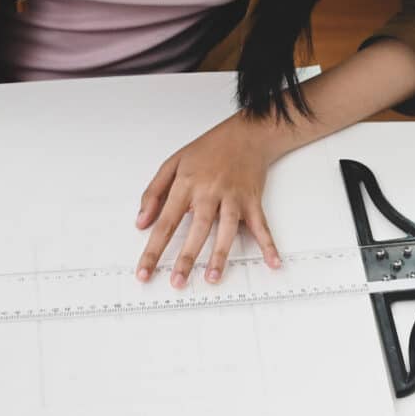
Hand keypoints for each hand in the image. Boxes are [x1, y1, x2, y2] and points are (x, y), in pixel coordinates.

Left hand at [136, 114, 283, 286]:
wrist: (245, 134)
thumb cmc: (207, 150)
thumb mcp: (172, 164)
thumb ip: (153, 193)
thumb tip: (141, 222)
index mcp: (186, 184)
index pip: (166, 223)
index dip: (154, 250)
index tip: (145, 271)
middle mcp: (209, 192)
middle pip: (196, 230)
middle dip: (186, 258)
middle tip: (177, 282)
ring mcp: (233, 197)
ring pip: (226, 230)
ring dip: (220, 255)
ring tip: (212, 277)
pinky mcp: (252, 200)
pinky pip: (261, 226)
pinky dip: (269, 244)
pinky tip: (273, 261)